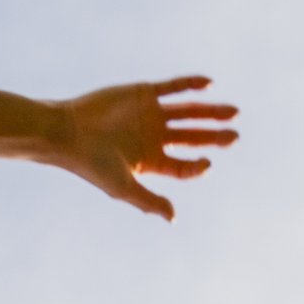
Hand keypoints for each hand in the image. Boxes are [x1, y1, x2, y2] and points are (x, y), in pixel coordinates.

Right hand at [49, 76, 237, 220]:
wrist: (68, 132)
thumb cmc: (92, 165)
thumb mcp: (123, 187)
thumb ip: (149, 201)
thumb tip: (173, 218)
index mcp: (150, 161)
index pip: (183, 165)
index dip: (198, 166)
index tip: (208, 163)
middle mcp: (153, 137)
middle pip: (191, 138)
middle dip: (214, 136)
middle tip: (235, 136)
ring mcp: (150, 114)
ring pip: (187, 112)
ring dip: (210, 112)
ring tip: (234, 112)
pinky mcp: (143, 93)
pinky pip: (173, 87)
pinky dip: (190, 85)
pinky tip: (210, 85)